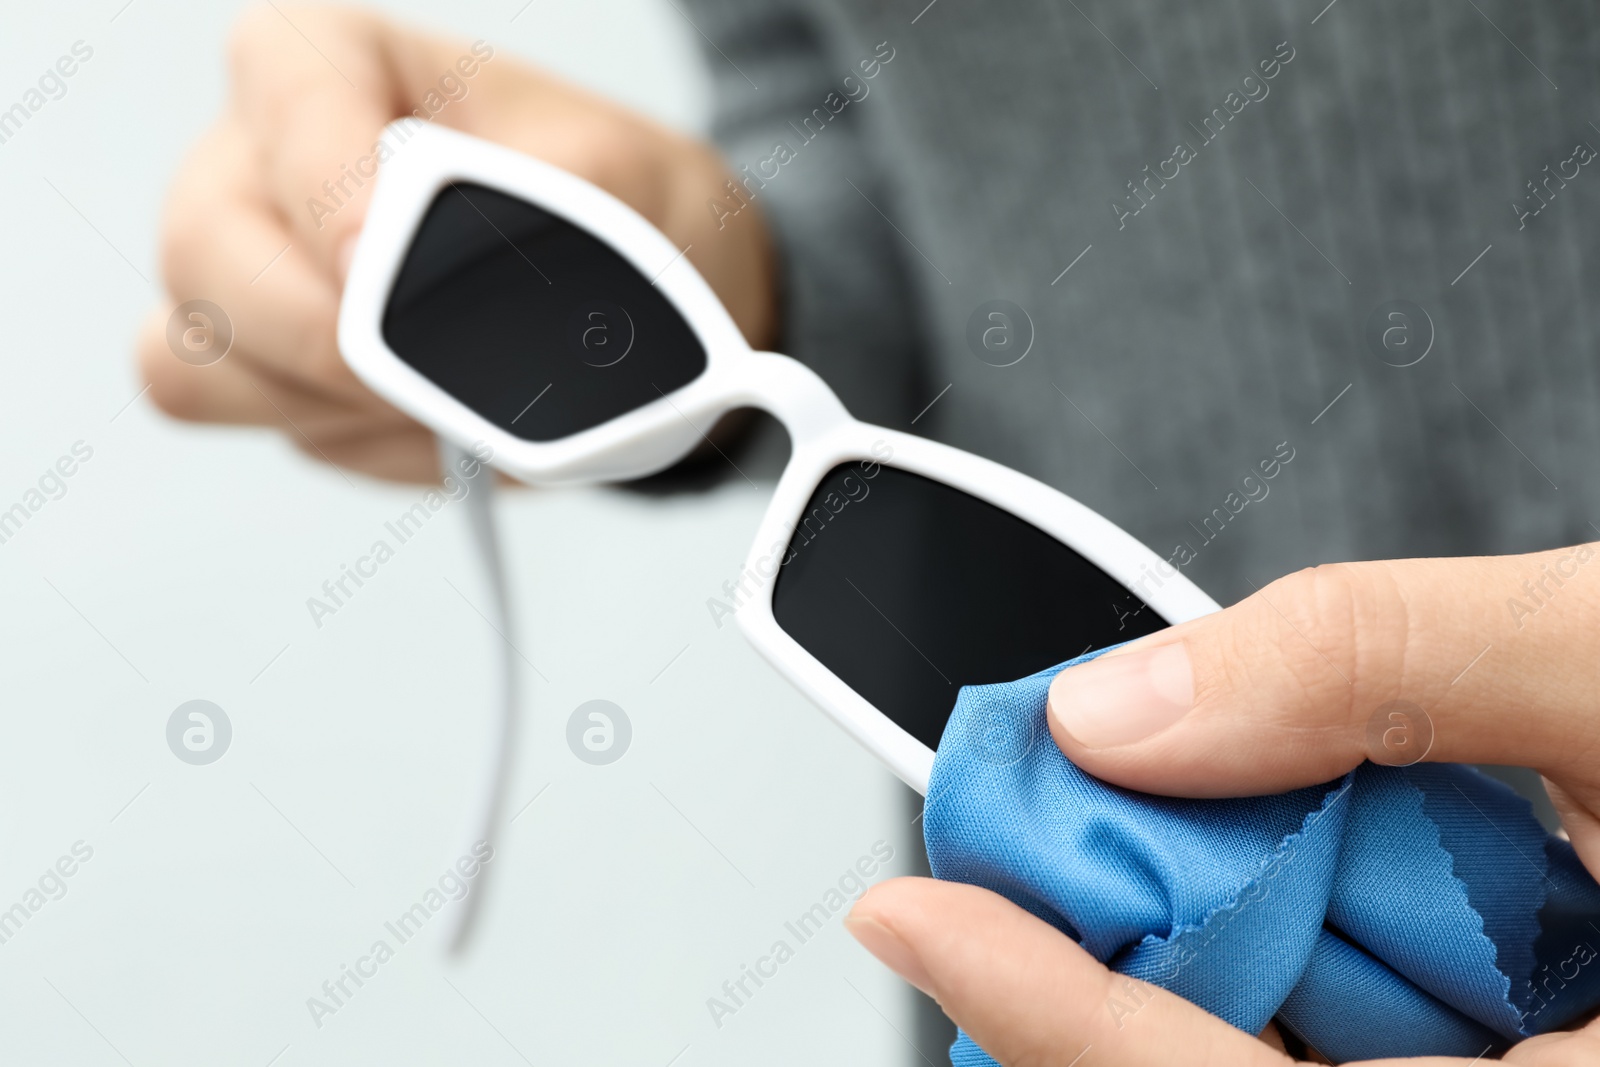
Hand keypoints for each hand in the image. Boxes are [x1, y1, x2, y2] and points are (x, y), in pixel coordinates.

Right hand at [137, 5, 773, 479]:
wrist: (648, 296)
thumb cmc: (622, 203)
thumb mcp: (623, 182)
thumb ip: (541, 215)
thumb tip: (446, 306)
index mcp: (343, 63)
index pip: (287, 87)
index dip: (321, 184)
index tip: (377, 260)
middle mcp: (264, 162)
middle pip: (203, 249)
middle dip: (315, 336)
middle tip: (424, 375)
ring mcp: (250, 276)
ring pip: (202, 364)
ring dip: (341, 407)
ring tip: (456, 398)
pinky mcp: (275, 374)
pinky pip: (282, 433)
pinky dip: (373, 447)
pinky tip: (444, 425)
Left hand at [849, 545, 1599, 1063]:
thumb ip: (1373, 668)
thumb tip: (1122, 706)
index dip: (1053, 1014)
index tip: (915, 912)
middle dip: (1113, 986)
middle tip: (1015, 859)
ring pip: (1301, 1064)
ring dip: (1210, 963)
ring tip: (1154, 840)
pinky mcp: (1532, 1057)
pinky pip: (1374, 1044)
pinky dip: (1299, 966)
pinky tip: (1290, 864)